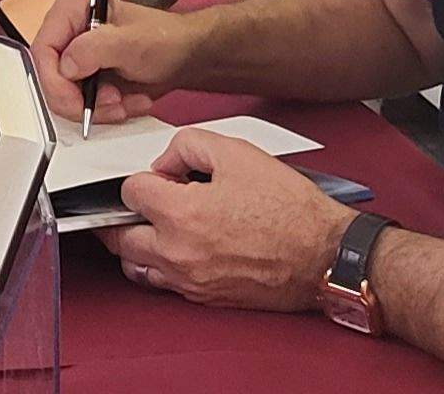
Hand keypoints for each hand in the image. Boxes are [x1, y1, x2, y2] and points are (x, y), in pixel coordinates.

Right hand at [30, 0, 193, 126]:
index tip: (77, 100)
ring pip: (66, 97)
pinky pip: (82, 104)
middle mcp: (69, 33)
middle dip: (83, 100)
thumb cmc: (165, 37)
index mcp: (71, 11)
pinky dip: (105, 111)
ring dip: (98, 108)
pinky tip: (126, 101)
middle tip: (111, 102)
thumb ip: (94, 49)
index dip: (56, 82)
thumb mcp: (130, 41)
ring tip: (124, 100)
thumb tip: (66, 66)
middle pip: (52, 79)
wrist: (186, 55)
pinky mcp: (87, 78)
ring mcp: (77, 57)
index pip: (43, 52)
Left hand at [101, 129, 352, 312]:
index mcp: (181, 214)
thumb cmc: (290, 208)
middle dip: (125, 214)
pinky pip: (162, 285)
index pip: (129, 192)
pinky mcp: (204, 298)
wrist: (325, 255)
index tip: (161, 176)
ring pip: (135, 267)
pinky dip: (158, 267)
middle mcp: (178, 253)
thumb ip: (189, 145)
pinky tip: (175, 249)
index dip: (144, 177)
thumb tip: (166, 162)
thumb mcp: (238, 152)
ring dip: (135, 245)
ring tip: (152, 227)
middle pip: (119, 237)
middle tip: (142, 202)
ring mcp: (189, 281)